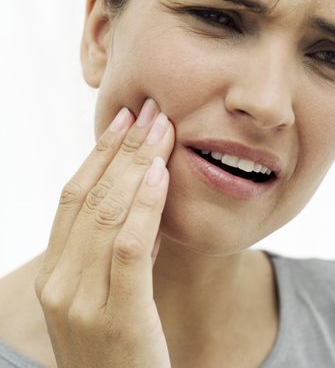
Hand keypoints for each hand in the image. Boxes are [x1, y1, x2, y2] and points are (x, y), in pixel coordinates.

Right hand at [34, 98, 174, 367]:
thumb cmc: (121, 346)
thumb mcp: (110, 291)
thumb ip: (120, 249)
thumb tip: (143, 201)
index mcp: (55, 272)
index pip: (73, 196)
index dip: (98, 154)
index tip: (123, 120)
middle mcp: (59, 282)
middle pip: (90, 195)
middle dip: (122, 148)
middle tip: (149, 110)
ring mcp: (82, 301)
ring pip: (106, 213)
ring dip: (136, 164)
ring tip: (160, 128)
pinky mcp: (116, 316)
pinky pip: (128, 246)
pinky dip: (143, 205)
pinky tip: (160, 173)